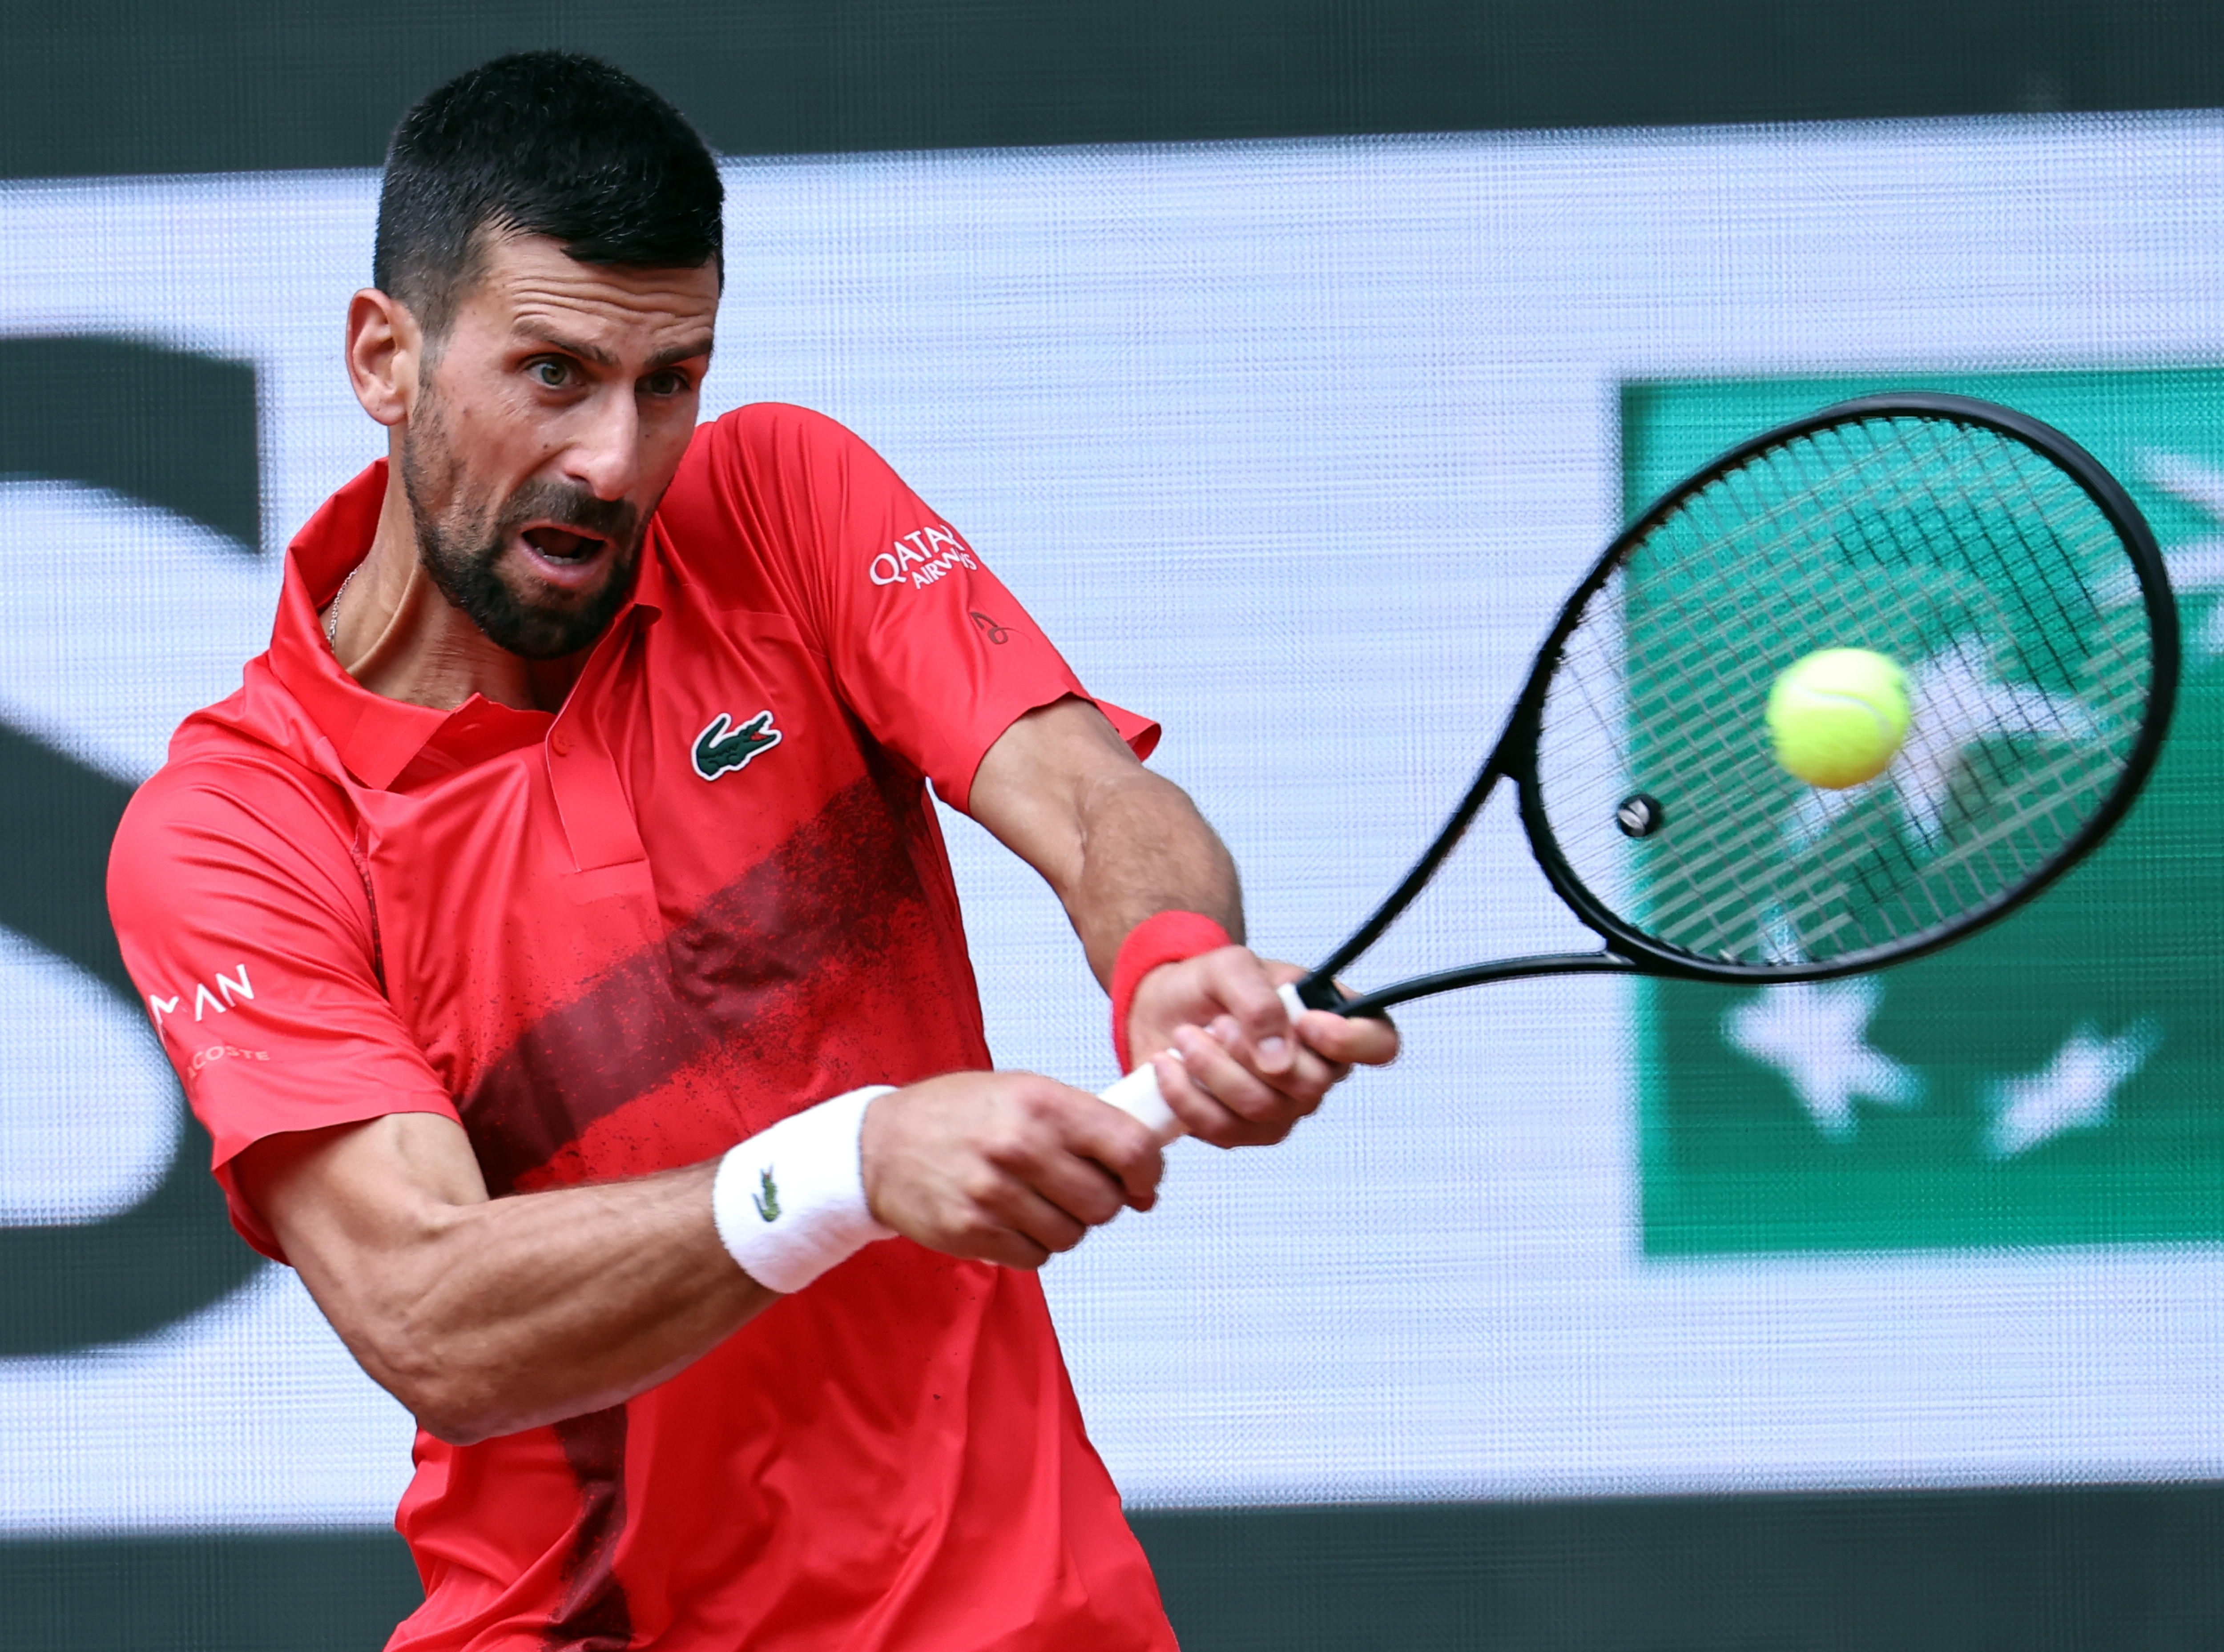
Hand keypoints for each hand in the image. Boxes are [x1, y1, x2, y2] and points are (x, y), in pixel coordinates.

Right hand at [860, 1072, 1162, 1268]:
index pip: (1130, 1148)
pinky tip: (1010, 1218)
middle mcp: (1019, 1146)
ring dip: (1065, 1225)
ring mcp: (993, 1194)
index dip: (1148, 1173)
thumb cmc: (960, 1114)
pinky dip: (1032, 1244)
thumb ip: (1083, 1123)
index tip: (1142, 1182)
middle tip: (1078, 1189)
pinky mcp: (972, 1232)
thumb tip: (1143, 1171)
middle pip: (1105, 1202)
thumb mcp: (1024, 1091)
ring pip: (1072, 1235)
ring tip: (1036, 1201)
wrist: (880, 1146)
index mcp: (1042, 1103)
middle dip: (1103, 1202)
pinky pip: (1036, 1257)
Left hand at [1125, 946, 1399, 1147]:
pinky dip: (1188, 1096)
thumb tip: (1278, 1059)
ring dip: (1214, 1070)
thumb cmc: (1206, 984)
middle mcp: (1317, 1070)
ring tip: (1186, 1037)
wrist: (1160, 1009)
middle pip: (1311, 1086)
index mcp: (1332, 1020)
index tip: (1307, 1024)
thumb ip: (1259, 1000)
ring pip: (1262, 1110)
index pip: (1379, 1043)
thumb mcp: (1230, 966)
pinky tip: (1169, 1066)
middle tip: (1218, 1023)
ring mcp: (1282, 1108)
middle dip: (1251, 1053)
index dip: (1353, 1042)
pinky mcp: (1242, 1132)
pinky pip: (1223, 1130)